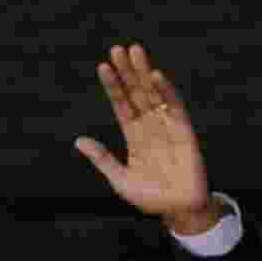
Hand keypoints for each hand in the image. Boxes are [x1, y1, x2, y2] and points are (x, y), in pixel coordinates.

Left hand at [75, 43, 221, 234]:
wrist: (177, 211)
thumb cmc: (150, 197)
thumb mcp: (119, 179)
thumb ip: (102, 158)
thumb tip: (78, 140)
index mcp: (134, 136)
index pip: (121, 105)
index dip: (113, 87)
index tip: (103, 67)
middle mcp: (150, 126)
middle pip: (137, 93)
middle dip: (127, 72)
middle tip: (117, 49)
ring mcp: (167, 126)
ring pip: (154, 94)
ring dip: (144, 73)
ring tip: (134, 52)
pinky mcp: (184, 131)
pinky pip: (174, 107)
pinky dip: (166, 91)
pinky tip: (155, 76)